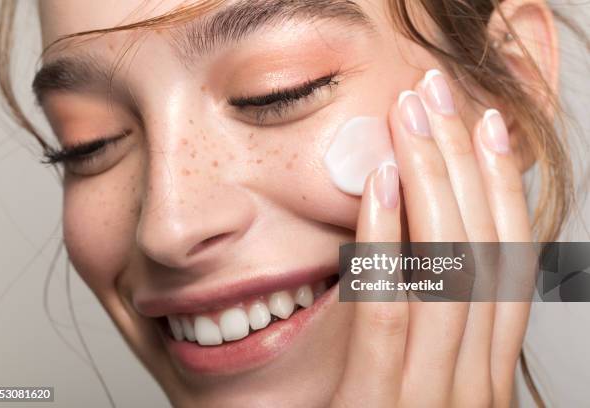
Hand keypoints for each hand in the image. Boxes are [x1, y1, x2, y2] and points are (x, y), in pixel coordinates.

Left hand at [332, 69, 532, 407]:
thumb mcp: (409, 382)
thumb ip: (420, 327)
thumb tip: (409, 252)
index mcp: (481, 373)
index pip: (503, 265)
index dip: (498, 188)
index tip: (484, 126)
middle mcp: (475, 386)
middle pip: (483, 255)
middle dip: (465, 166)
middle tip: (442, 97)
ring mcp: (438, 404)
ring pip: (449, 275)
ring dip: (431, 185)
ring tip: (412, 119)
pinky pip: (392, 318)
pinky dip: (388, 246)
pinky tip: (376, 185)